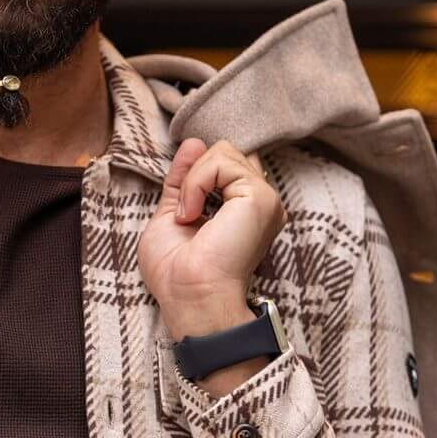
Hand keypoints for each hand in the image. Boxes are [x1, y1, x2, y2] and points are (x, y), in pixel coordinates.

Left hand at [138, 137, 284, 327]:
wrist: (188, 295)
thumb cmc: (177, 273)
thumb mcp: (172, 214)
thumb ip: (183, 179)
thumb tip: (193, 142)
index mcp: (243, 209)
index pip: (226, 163)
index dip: (200, 170)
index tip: (181, 199)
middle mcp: (259, 203)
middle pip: (226, 152)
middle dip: (195, 173)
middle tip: (184, 214)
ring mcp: (264, 199)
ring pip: (222, 152)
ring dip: (192, 180)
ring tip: (187, 217)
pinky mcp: (260, 197)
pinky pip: (220, 162)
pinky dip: (195, 183)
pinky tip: (192, 215)